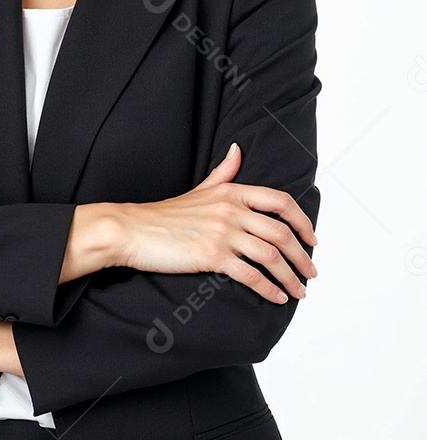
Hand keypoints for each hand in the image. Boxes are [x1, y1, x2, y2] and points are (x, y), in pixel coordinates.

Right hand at [113, 142, 317, 303]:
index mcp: (232, 191)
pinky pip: (251, 275)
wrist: (133, 229)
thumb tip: (238, 149)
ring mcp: (222, 232)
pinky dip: (269, 289)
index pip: (280, 201)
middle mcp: (231, 209)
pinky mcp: (211, 256)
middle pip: (282, 232)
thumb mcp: (200, 188)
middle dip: (302, 256)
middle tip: (310, 273)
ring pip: (271, 256)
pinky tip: (277, 298)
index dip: (302, 221)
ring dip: (291, 277)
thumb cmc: (165, 214)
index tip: (311, 239)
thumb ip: (224, 172)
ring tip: (299, 291)